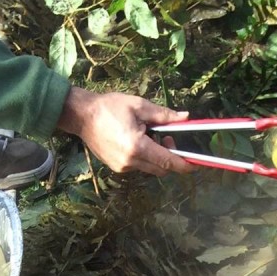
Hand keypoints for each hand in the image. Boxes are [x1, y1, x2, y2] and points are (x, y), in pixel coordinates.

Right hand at [57, 87, 194, 176]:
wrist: (81, 116)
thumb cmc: (109, 107)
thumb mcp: (139, 106)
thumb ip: (164, 115)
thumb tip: (184, 118)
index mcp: (137, 146)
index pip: (168, 162)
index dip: (184, 165)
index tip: (195, 165)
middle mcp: (130, 162)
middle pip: (161, 169)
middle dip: (170, 158)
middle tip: (166, 137)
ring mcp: (122, 167)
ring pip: (150, 168)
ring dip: (156, 157)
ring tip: (149, 136)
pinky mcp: (117, 167)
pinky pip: (138, 166)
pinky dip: (144, 157)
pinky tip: (137, 141)